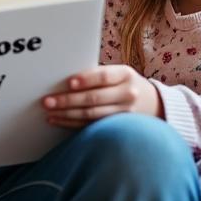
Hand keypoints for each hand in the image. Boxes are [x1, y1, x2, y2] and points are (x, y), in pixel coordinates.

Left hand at [42, 64, 161, 127]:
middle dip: (68, 100)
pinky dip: (72, 123)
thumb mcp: (119, 73)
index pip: (104, 76)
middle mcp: (127, 94)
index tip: (69, 83)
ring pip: (91, 115)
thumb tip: (64, 79)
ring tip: (50, 112)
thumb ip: (98, 75)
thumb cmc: (125, 83)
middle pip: (94, 98)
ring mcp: (124, 113)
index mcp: (125, 74)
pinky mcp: (117, 127)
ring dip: (67, 114)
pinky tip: (58, 120)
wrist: (153, 103)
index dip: (86, 79)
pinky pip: (91, 125)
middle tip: (48, 101)